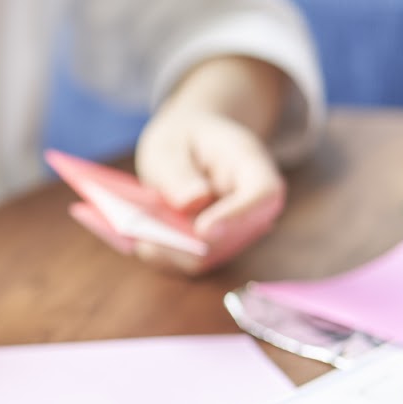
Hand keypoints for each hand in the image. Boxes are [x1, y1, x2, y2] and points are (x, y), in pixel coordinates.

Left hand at [123, 104, 285, 274]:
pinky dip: (164, 255)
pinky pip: (190, 262)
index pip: (263, 195)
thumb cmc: (181, 141)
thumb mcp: (170, 144)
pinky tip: (142, 242)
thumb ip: (179, 171)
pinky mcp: (214, 248)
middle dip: (189, 243)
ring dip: (171, 251)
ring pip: (209, 256)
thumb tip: (193, 202)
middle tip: (146, 239)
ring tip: (139, 238)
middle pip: (233, 236)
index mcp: (251, 166)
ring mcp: (236, 231)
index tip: (203, 229)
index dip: (236, 216)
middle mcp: (253, 206)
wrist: (188, 148)